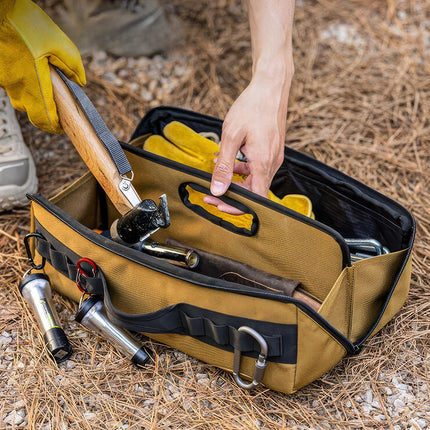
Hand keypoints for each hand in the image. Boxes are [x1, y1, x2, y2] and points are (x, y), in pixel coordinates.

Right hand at [0, 0, 84, 132]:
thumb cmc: (23, 23)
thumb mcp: (59, 43)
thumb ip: (73, 66)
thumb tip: (80, 82)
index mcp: (34, 85)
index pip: (44, 119)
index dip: (54, 126)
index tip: (62, 126)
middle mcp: (16, 87)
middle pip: (32, 112)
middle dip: (46, 112)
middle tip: (57, 104)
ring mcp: (4, 81)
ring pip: (20, 99)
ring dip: (33, 96)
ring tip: (43, 81)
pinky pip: (12, 86)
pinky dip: (22, 83)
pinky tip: (28, 68)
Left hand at [207, 0, 294, 213]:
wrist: (270, 87)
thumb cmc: (252, 107)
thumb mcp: (231, 136)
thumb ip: (224, 166)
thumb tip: (218, 189)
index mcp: (264, 163)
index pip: (255, 198)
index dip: (238, 206)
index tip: (219, 204)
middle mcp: (272, 163)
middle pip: (254, 191)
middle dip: (232, 194)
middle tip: (210, 192)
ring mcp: (273, 157)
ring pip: (254, 180)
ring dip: (236, 181)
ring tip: (216, 174)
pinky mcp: (271, 151)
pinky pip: (256, 169)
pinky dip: (242, 170)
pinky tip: (228, 161)